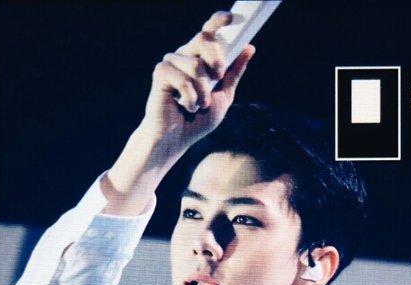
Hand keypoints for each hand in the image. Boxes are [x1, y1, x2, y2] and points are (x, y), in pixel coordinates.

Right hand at [104, 11, 254, 212]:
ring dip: (203, 91)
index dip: (218, 22)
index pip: (208, 33)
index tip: (232, 18)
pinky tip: (186, 107)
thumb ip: (234, 74)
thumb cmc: (196, 122)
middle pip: (203, 38)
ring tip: (199, 106)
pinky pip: (181, 78)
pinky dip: (189, 97)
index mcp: (200, 59)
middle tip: (218, 76)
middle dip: (216, 57)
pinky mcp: (161, 74)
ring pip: (195, 64)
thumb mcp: (223, 98)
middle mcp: (185, 57)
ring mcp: (172, 64)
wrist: (176, 140)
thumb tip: (249, 48)